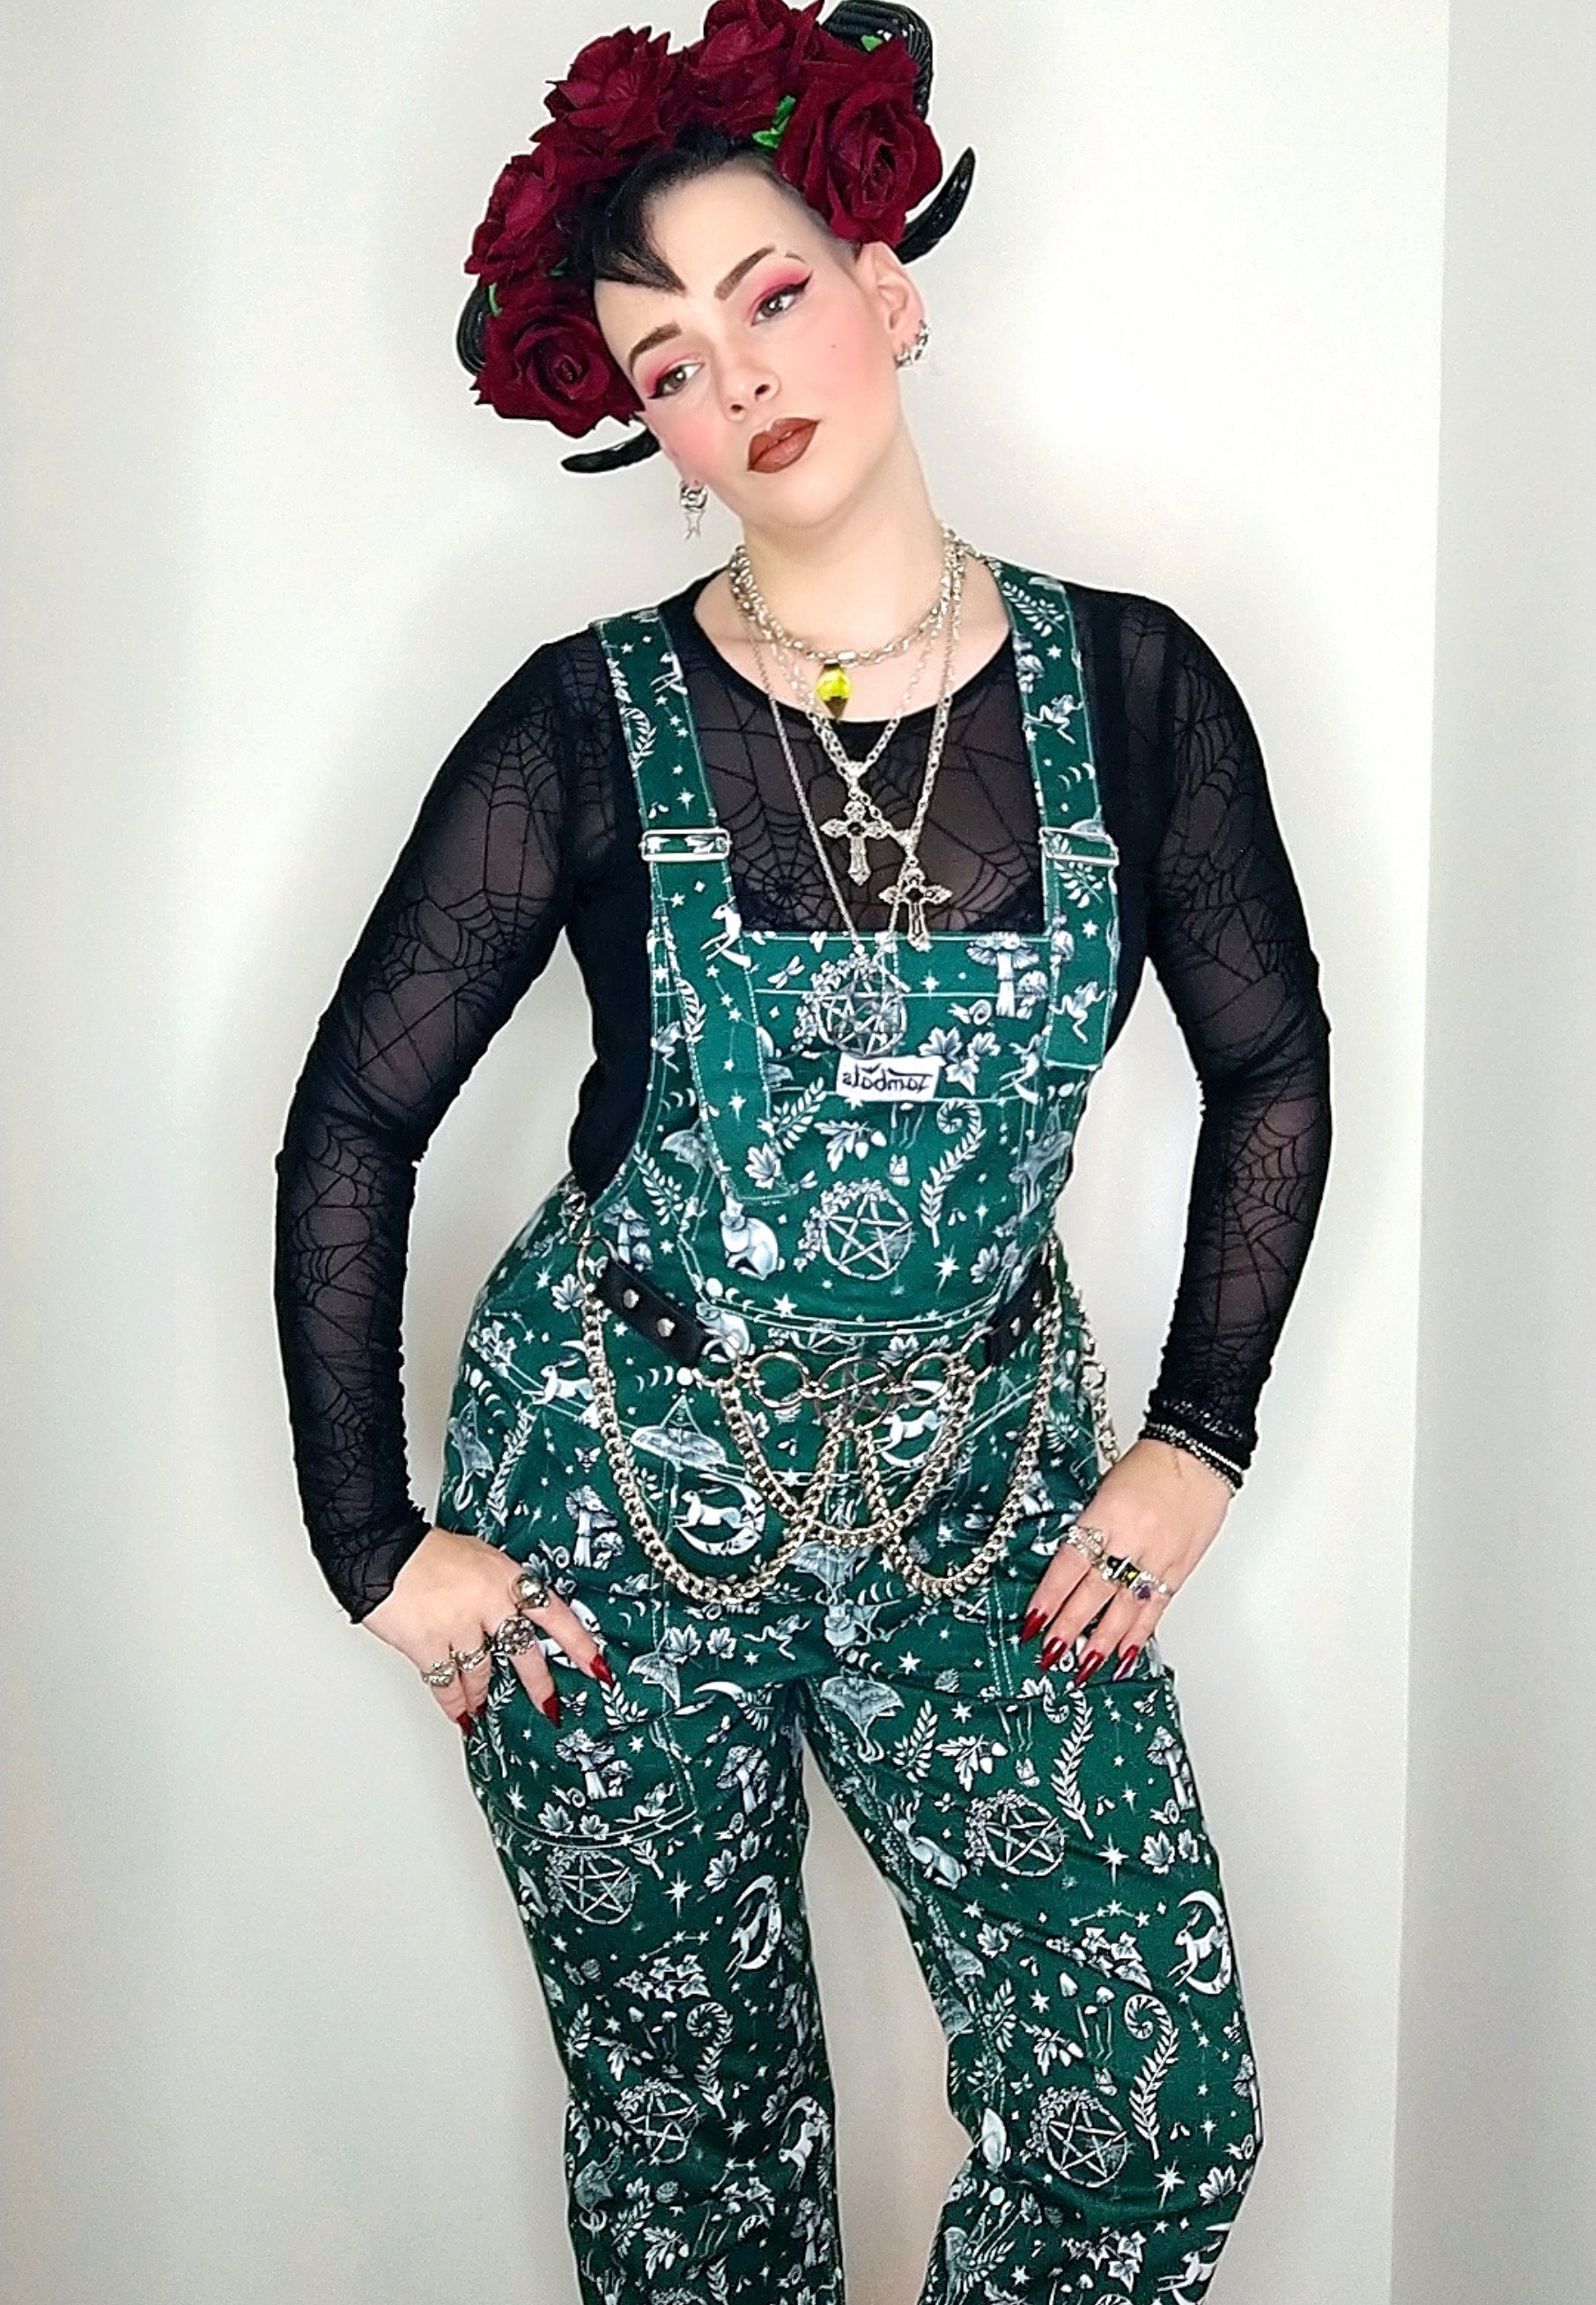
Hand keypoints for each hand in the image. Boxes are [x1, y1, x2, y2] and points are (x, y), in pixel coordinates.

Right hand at [360, 1525, 613, 1730]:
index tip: (596, 1667)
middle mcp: (488, 1603)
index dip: (578, 1643)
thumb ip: (495, 1585)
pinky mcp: (429, 1645)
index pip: (555, 1613)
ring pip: (481, 1673)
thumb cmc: (423, 1549)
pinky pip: (447, 1684)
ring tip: (485, 1707)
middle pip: (524, 1653)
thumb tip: (506, 1610)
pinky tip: (462, 1714)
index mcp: (505, 1577)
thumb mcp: (476, 1555)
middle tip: (550, 1706)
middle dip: (539, 1684)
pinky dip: (454, 1702)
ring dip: (482, 1694)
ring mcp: (459, 1627)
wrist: (378, 1547)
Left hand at [1019, 1438, 1234, 1683]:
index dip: (1050, 1597)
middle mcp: (1133, 1539)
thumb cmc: (1150, 1465)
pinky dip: (1138, 1634)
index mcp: (1107, 1515)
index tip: (1033, 1621)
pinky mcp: (1180, 1568)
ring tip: (1083, 1666)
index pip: (1070, 1565)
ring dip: (1101, 1641)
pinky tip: (1123, 1653)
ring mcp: (1159, 1557)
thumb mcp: (1105, 1488)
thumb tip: (1068, 1566)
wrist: (1198, 1452)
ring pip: (1126, 1608)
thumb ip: (1089, 1527)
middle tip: (1051, 1653)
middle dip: (1069, 1627)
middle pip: (1095, 1592)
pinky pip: (1156, 1607)